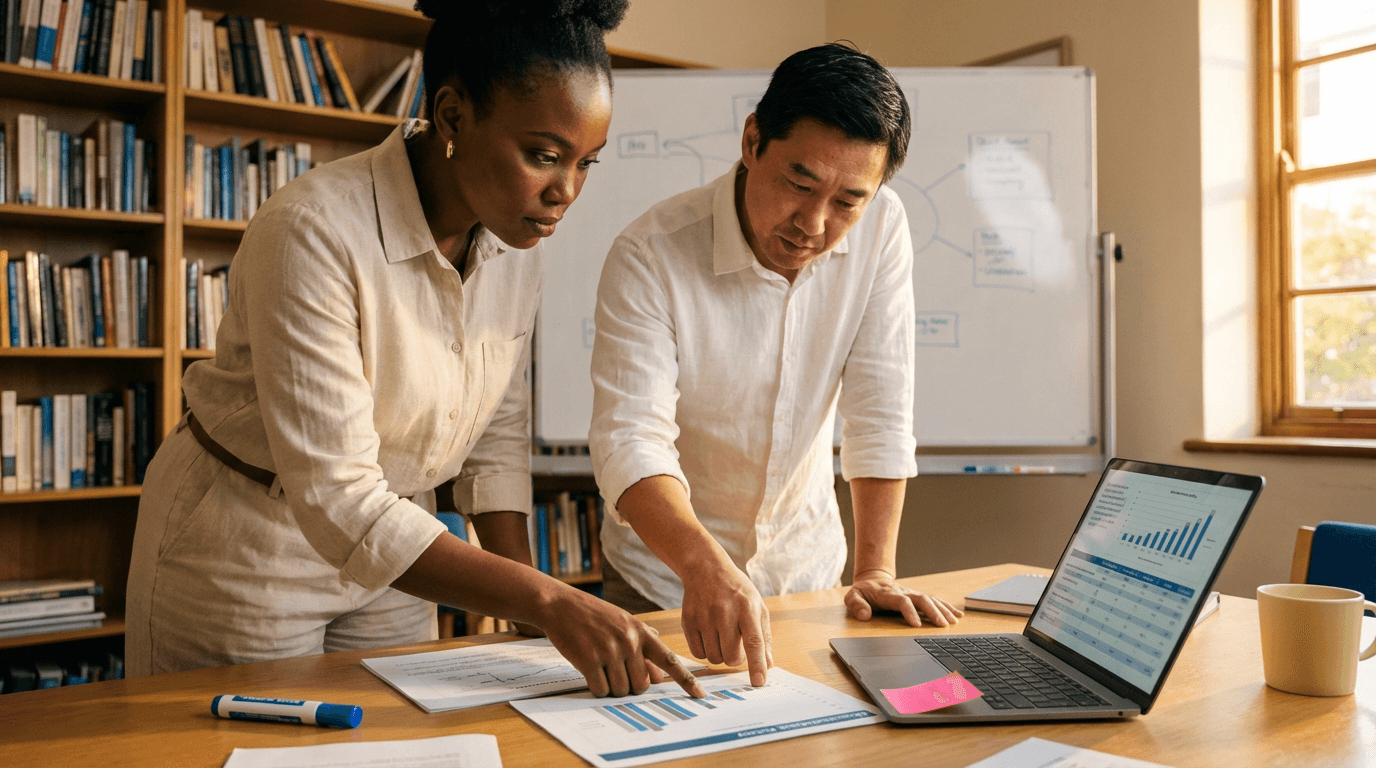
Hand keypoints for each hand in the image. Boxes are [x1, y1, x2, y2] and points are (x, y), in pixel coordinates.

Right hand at [540, 587, 704, 698]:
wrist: (560, 605)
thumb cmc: (593, 615)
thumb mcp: (623, 622)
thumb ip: (643, 645)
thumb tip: (658, 675)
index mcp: (640, 631)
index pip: (670, 660)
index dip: (686, 680)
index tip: (701, 695)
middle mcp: (629, 641)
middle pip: (641, 685)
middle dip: (629, 686)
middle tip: (614, 671)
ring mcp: (609, 650)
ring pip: (621, 690)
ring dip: (610, 686)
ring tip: (599, 666)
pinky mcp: (589, 660)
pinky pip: (601, 689)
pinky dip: (596, 687)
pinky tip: (589, 670)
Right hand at [680, 564, 772, 685]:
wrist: (706, 569)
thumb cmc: (736, 591)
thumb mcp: (757, 606)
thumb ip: (764, 637)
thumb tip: (768, 665)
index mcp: (747, 608)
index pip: (754, 642)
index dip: (757, 664)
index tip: (759, 683)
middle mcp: (725, 612)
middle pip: (732, 657)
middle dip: (736, 658)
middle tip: (736, 644)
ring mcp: (704, 617)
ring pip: (714, 658)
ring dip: (720, 655)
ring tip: (722, 637)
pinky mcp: (688, 621)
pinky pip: (698, 653)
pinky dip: (705, 651)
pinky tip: (709, 636)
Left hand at [845, 571, 962, 627]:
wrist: (872, 580)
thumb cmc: (862, 592)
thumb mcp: (852, 597)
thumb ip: (856, 605)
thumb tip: (864, 615)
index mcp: (888, 594)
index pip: (902, 601)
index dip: (910, 612)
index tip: (917, 626)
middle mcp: (904, 592)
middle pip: (921, 599)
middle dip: (933, 611)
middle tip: (942, 625)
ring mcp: (912, 593)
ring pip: (931, 599)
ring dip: (943, 610)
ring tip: (953, 622)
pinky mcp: (917, 596)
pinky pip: (934, 600)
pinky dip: (947, 607)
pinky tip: (958, 615)